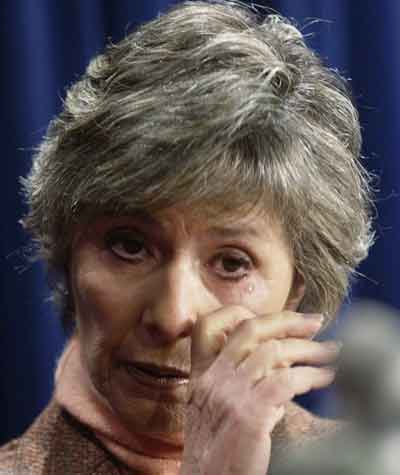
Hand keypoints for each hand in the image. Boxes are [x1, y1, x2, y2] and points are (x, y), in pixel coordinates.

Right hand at [180, 307, 338, 474]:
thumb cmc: (216, 450)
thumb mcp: (212, 408)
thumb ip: (234, 380)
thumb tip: (276, 364)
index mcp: (201, 375)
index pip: (208, 325)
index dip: (240, 313)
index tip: (270, 318)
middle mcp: (213, 378)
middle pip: (249, 329)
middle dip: (286, 320)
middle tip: (314, 321)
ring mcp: (230, 394)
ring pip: (274, 351)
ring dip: (309, 350)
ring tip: (331, 353)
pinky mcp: (250, 414)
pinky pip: (287, 380)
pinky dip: (312, 375)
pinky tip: (326, 377)